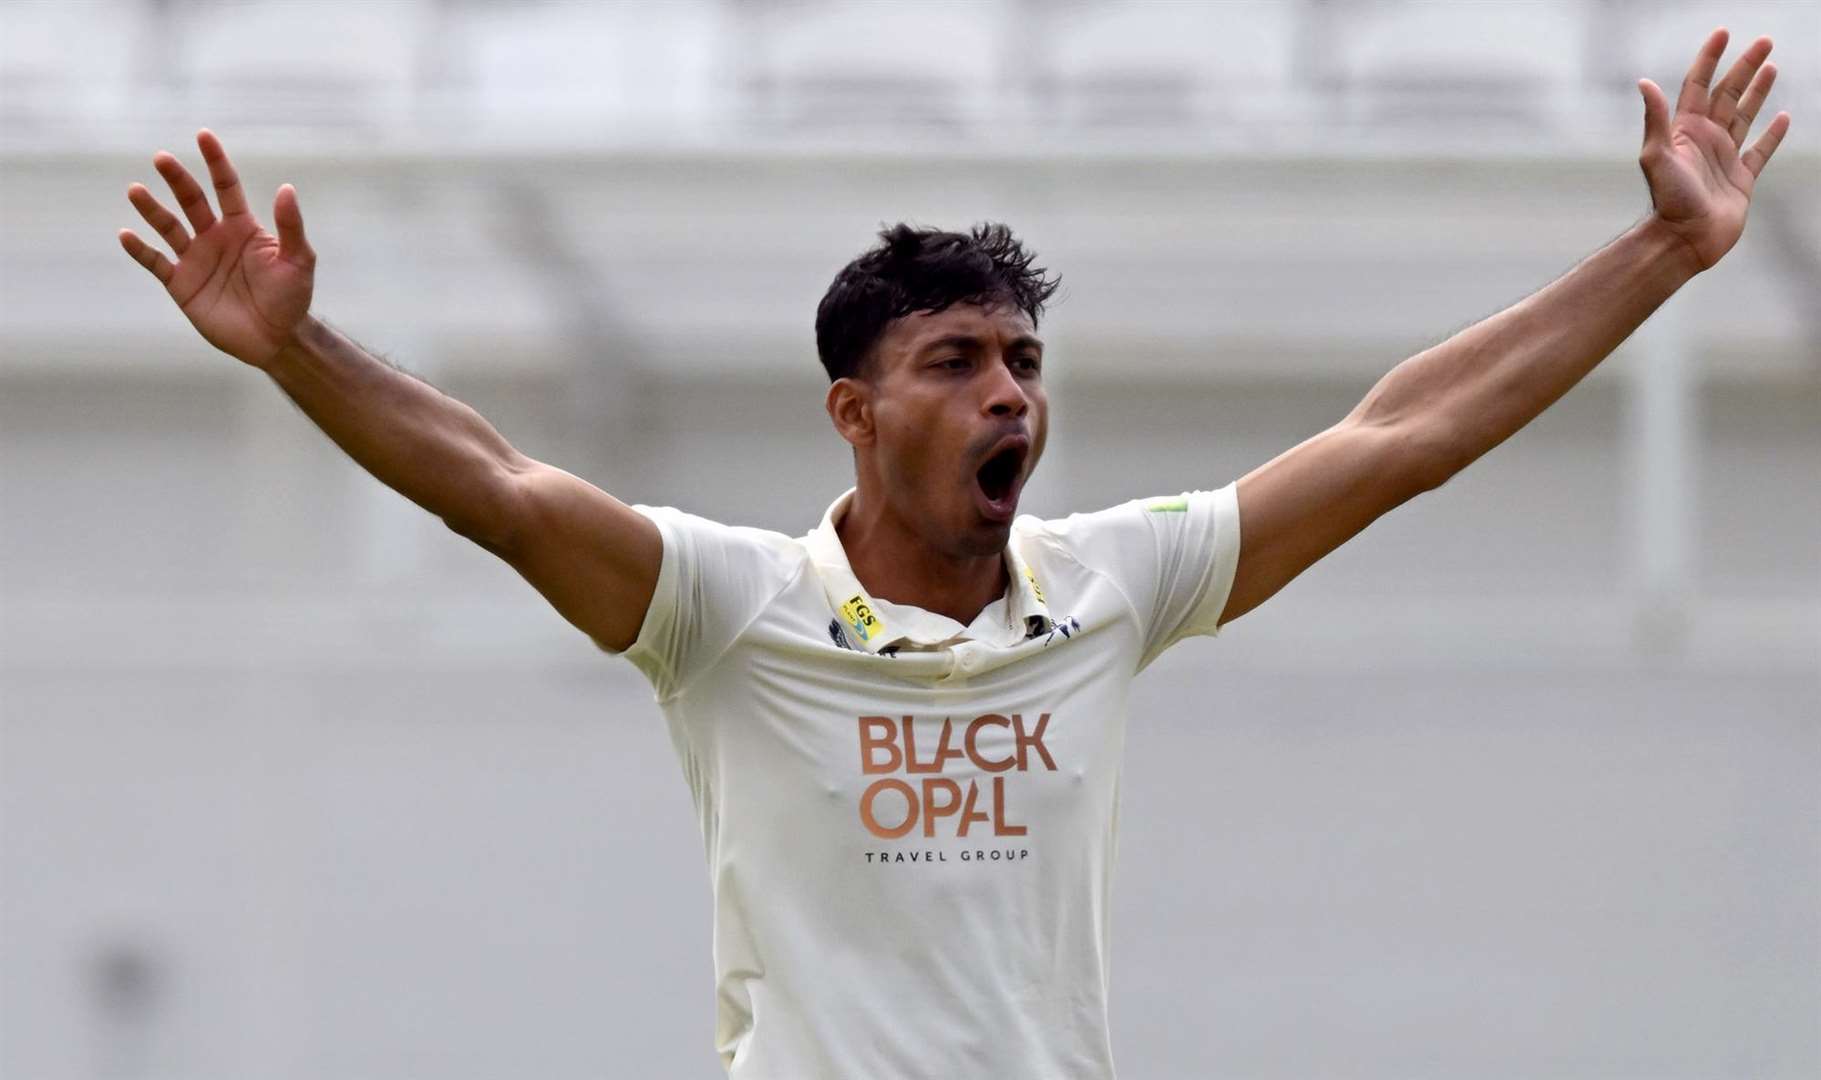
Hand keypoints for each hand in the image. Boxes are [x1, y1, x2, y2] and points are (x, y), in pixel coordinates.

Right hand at [118, 129, 315, 368]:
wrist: (275, 338)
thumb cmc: (292, 298)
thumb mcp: (298, 261)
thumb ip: (291, 227)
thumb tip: (287, 188)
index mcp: (242, 227)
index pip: (226, 186)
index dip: (215, 161)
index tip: (203, 134)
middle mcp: (215, 237)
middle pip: (192, 200)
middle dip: (177, 179)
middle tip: (162, 157)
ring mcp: (196, 259)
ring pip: (168, 227)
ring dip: (152, 209)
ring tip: (135, 190)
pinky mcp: (181, 284)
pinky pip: (156, 262)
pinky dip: (140, 250)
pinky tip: (126, 235)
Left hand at [1637, 28, 1790, 271]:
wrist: (1684, 240)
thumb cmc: (1668, 200)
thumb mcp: (1656, 156)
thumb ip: (1655, 119)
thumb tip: (1644, 83)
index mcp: (1685, 131)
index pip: (1698, 85)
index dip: (1709, 59)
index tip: (1722, 33)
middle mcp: (1705, 140)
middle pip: (1727, 94)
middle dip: (1744, 67)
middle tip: (1764, 41)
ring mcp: (1724, 158)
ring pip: (1744, 115)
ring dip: (1757, 91)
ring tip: (1771, 66)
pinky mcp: (1742, 179)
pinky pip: (1761, 150)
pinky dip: (1773, 134)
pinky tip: (1784, 117)